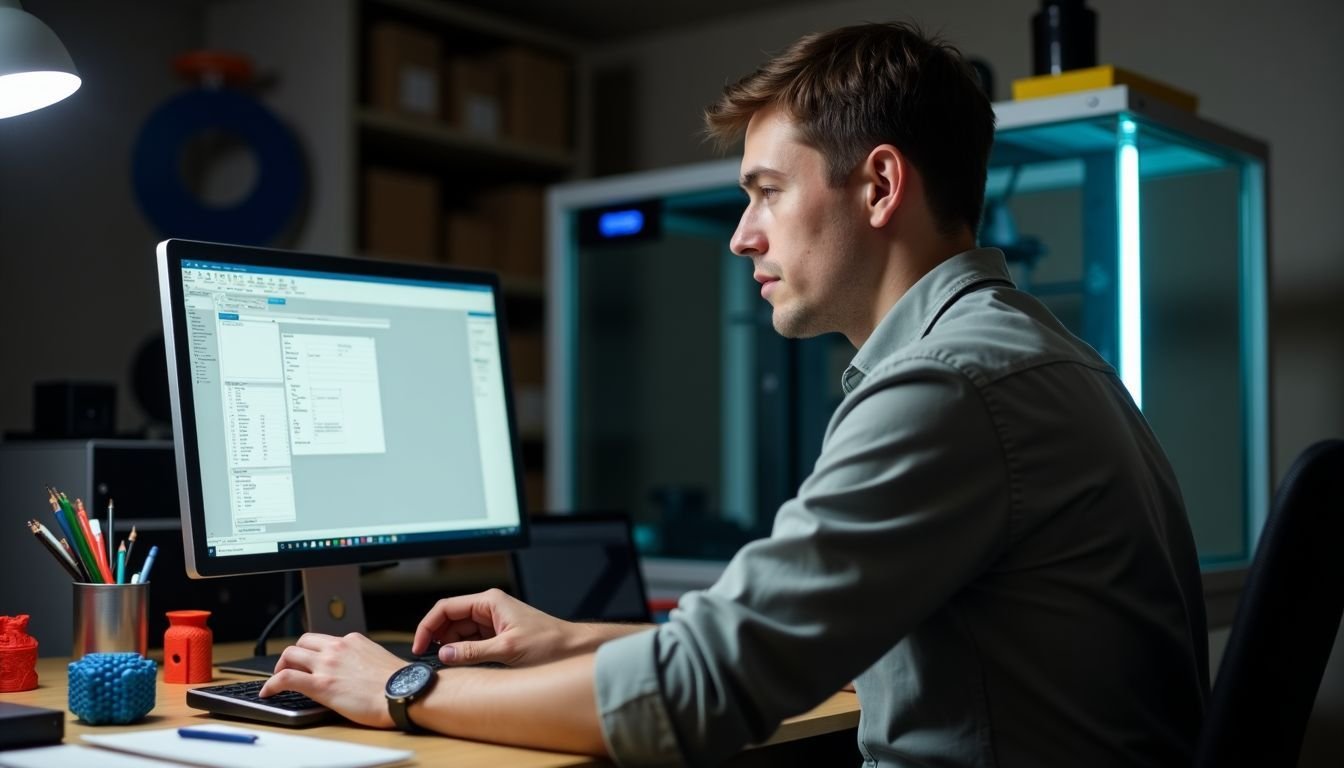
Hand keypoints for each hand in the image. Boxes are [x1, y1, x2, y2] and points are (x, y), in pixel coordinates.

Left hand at [259, 632, 404, 727]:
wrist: (403, 693)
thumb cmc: (398, 683)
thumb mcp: (378, 661)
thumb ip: (361, 660)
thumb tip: (355, 671)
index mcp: (352, 641)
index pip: (323, 640)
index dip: (312, 651)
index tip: (310, 661)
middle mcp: (337, 647)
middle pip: (302, 642)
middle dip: (293, 654)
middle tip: (290, 668)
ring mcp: (327, 664)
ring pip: (290, 654)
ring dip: (280, 665)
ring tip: (278, 679)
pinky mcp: (320, 684)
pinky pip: (285, 678)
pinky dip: (272, 683)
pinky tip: (268, 692)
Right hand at [413, 588, 587, 666]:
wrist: (572, 648)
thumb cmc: (549, 643)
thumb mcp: (507, 649)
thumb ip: (473, 652)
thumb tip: (444, 654)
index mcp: (489, 601)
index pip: (446, 607)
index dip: (428, 626)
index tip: (419, 645)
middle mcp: (489, 608)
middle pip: (449, 619)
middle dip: (436, 637)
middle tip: (427, 658)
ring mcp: (492, 621)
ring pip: (458, 631)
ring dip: (449, 646)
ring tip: (443, 664)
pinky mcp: (497, 635)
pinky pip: (470, 641)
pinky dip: (461, 651)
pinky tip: (458, 663)